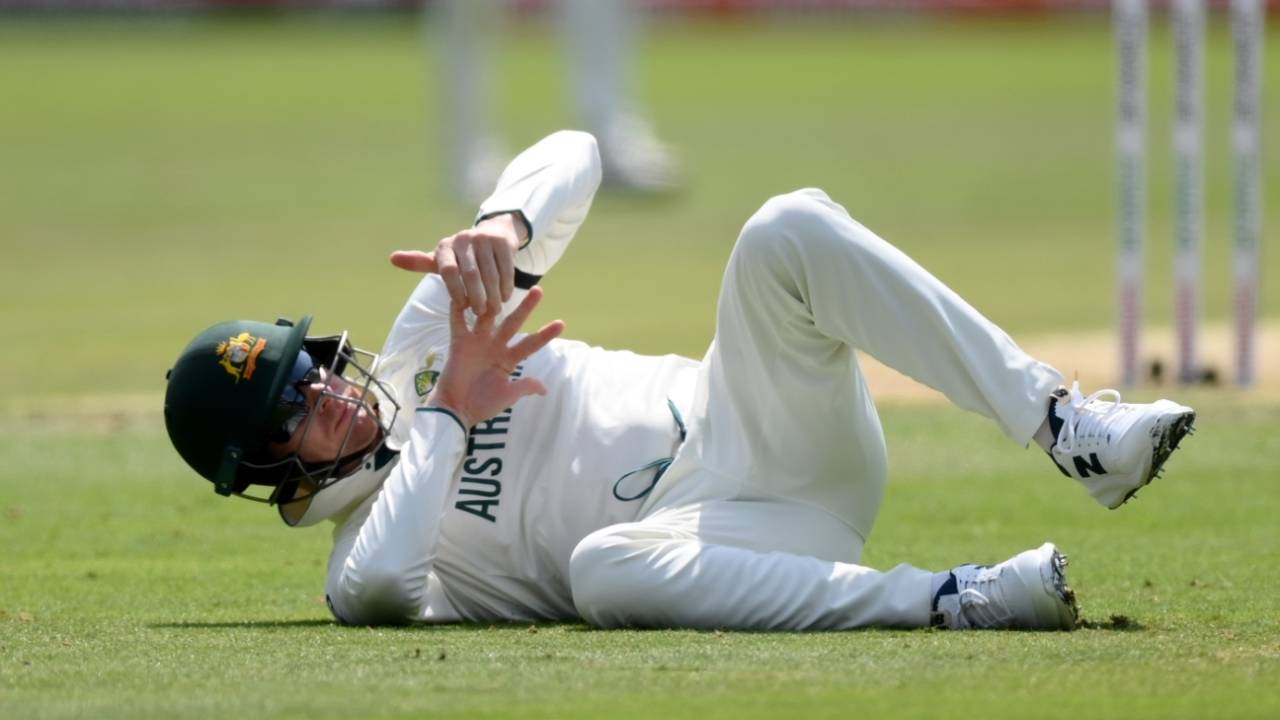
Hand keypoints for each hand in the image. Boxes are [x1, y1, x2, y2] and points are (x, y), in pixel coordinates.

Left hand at [390, 213, 526, 315]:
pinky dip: (506, 285)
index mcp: (445, 246)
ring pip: (490, 273)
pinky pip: (505, 268)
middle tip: (481, 314)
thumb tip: (392, 258)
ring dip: (493, 295)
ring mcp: (484, 239)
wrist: (494, 232)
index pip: (448, 271)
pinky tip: (505, 297)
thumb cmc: (463, 255)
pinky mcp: (502, 242)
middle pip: (471, 274)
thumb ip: (419, 262)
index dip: (455, 290)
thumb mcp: (441, 258)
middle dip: (476, 296)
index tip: (462, 307)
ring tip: (494, 310)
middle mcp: (463, 239)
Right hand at [426, 286, 563, 428]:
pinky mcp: (459, 342)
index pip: (530, 344)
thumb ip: (524, 386)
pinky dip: (458, 308)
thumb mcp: (507, 396)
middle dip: (526, 308)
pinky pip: (458, 322)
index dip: (544, 334)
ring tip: (502, 286)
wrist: (456, 409)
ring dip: (493, 303)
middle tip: (539, 290)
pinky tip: (463, 293)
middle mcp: (495, 346)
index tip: (561, 323)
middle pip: (512, 323)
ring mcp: (477, 343)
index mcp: (508, 359)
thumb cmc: (483, 405)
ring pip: (487, 317)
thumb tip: (545, 389)